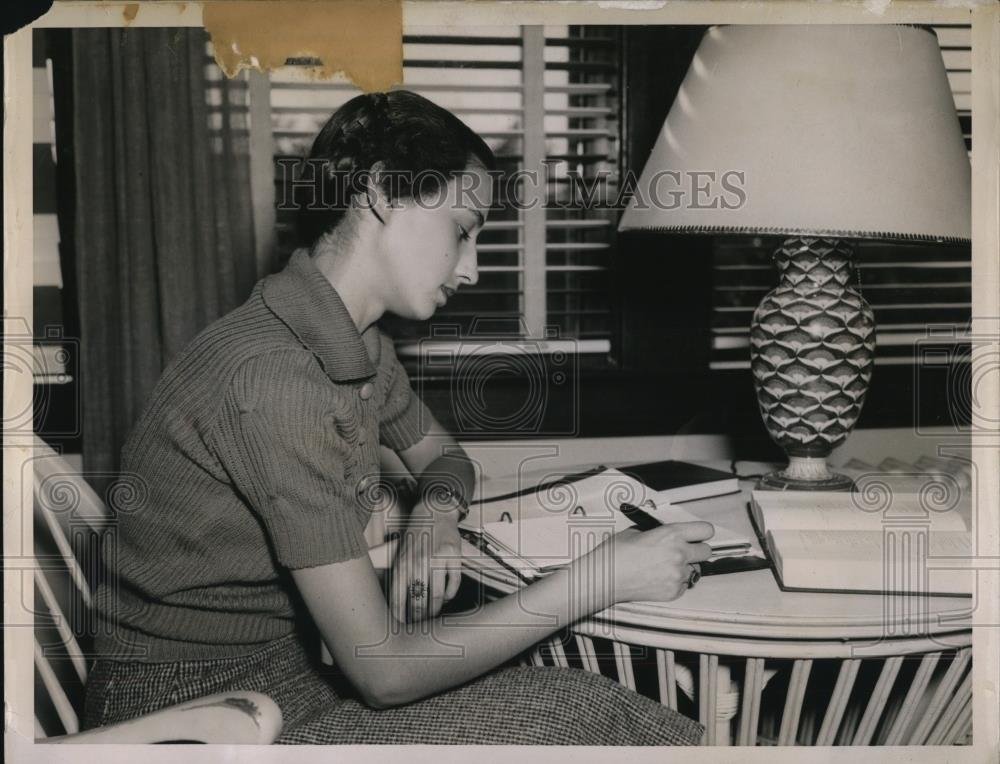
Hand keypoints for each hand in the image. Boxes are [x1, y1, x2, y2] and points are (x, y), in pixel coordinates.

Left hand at [388, 502, 463, 621]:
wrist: (433, 512)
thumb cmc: (415, 535)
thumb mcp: (400, 554)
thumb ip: (399, 576)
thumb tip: (400, 603)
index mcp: (402, 563)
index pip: (399, 598)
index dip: (401, 616)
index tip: (402, 625)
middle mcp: (419, 562)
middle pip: (419, 601)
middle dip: (420, 617)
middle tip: (420, 622)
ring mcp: (437, 559)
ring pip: (437, 596)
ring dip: (436, 609)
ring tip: (434, 612)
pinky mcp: (453, 557)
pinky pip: (454, 584)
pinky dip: (450, 595)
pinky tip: (446, 597)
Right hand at [576, 521, 714, 605]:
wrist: (604, 578)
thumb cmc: (616, 553)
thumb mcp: (637, 531)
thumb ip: (659, 532)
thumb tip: (668, 535)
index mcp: (671, 534)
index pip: (706, 530)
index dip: (701, 532)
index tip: (696, 535)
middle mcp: (679, 554)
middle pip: (707, 552)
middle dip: (697, 551)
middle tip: (684, 551)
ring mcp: (677, 575)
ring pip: (695, 570)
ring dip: (684, 568)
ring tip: (664, 567)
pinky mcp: (673, 592)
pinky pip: (684, 585)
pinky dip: (675, 582)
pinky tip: (658, 578)